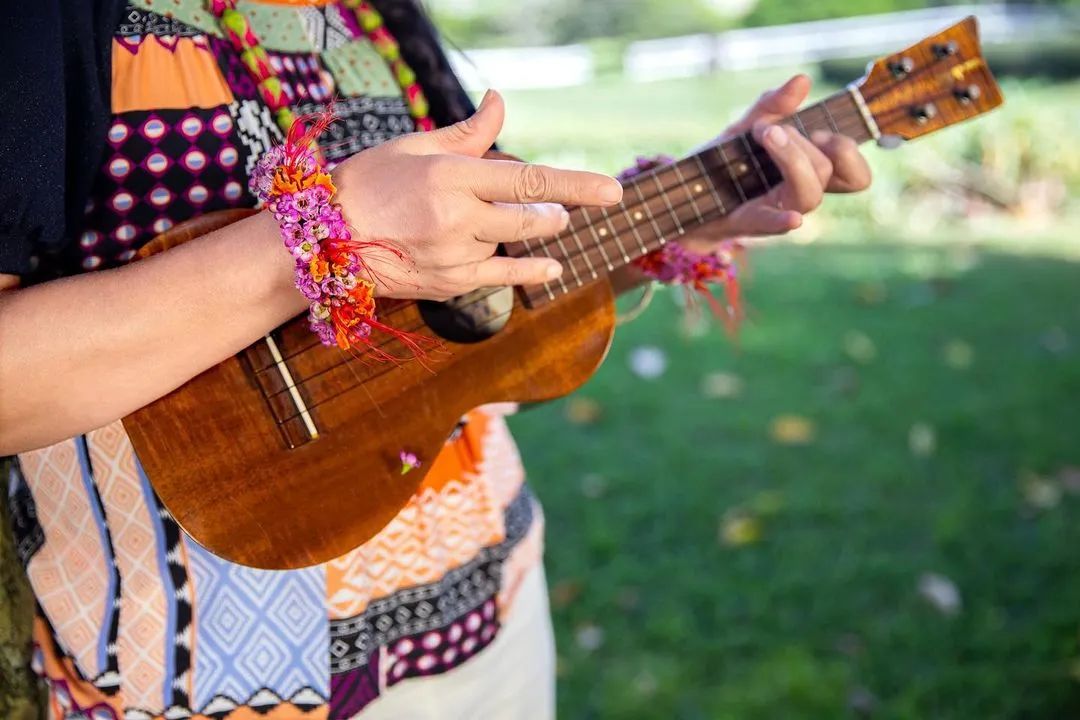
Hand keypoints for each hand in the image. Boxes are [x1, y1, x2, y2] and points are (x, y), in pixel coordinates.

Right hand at [331, 90, 622, 299]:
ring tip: (542, 222)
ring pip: (515, 245)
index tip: (612, 191)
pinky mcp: (450, 284)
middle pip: (531, 218)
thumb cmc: (370, 182)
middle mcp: (458, 219)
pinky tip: (550, 268)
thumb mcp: (418, 147)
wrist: (324, 239)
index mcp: (452, 177)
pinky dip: (528, 270)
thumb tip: (500, 101)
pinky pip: (501, 276)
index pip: (529, 180)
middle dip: (554, 212)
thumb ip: (469, 132)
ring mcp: (455, 255)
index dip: (576, 185)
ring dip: (533, 233)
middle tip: (563, 208)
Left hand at [679, 74, 871, 252]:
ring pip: (810, 193)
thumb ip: (772, 106)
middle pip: (829, 172)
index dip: (849, 153)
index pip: (855, 175)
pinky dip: (784, 220)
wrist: (685, 193)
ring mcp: (779, 210)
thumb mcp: (745, 127)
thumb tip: (802, 80)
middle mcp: (800, 193)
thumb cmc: (724, 162)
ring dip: (793, 158)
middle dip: (805, 143)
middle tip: (774, 129)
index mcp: (809, 173)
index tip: (819, 129)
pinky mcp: (753, 223)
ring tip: (765, 134)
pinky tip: (793, 219)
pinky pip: (775, 224)